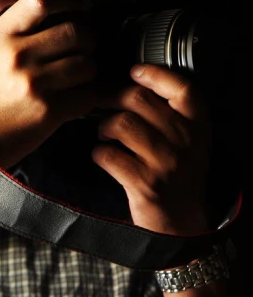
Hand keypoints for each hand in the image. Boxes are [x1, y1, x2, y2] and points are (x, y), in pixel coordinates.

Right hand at [0, 0, 98, 167]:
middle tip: (85, 48)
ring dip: (89, 71)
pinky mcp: (48, 112)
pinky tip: (74, 100)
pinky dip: (87, 97)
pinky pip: (87, 95)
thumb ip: (9, 34)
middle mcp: (17, 56)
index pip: (41, 0)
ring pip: (87, 64)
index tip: (78, 6)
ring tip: (77, 78)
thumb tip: (46, 15)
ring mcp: (34, 84)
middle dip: (88, 39)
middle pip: (76, 31)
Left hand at [91, 64, 211, 234]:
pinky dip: (99, 153)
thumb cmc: (178, 178)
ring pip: (122, 123)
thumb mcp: (188, 142)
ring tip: (104, 134)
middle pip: (139, 99)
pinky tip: (103, 156)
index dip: (155, 74)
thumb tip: (131, 83)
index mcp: (198, 127)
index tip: (134, 72)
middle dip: (111, 96)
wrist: (181, 225)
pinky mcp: (145, 184)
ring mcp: (166, 163)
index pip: (182, 88)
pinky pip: (109, 155)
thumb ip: (170, 114)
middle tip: (99, 102)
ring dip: (103, 125)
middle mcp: (186, 142)